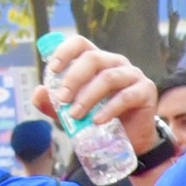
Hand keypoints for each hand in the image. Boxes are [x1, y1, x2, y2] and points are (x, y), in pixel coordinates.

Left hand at [36, 35, 161, 156]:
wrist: (132, 141)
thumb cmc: (101, 120)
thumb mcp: (73, 112)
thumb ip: (54, 104)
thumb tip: (39, 93)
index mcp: (97, 61)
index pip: (81, 43)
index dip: (65, 51)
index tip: (52, 69)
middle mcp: (115, 63)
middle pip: (93, 58)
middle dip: (74, 78)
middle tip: (62, 99)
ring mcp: (133, 75)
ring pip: (108, 77)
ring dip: (88, 97)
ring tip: (76, 115)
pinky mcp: (146, 91)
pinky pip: (126, 97)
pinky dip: (109, 110)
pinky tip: (97, 121)